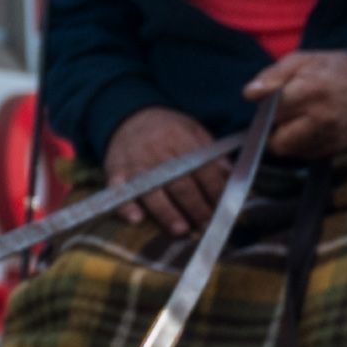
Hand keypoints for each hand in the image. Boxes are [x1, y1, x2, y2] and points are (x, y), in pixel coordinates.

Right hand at [100, 106, 230, 237]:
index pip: (202, 168)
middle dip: (195, 205)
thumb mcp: (194, 132)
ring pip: (151, 191)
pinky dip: (125, 206)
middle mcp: (156, 151)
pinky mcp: (115, 173)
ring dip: (166, 212)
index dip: (214, 189)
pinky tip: (136, 219)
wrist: (129, 117)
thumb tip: (232, 179)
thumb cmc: (167, 131)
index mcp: (180, 138)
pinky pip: (119, 191)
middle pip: (179, 182)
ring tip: (180, 229)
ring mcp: (134, 163)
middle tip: (206, 224)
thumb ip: (214, 155)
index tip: (225, 208)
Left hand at [240, 47, 346, 162]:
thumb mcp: (300, 60)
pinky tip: (309, 128)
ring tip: (297, 120)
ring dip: (287, 139)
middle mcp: (324, 117)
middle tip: (281, 116)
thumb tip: (250, 93)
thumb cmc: (329, 70)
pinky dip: (302, 144)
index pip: (273, 112)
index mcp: (312, 91)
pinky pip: (307, 154)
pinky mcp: (338, 147)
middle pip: (279, 141)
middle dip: (274, 130)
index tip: (267, 104)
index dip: (265, 109)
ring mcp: (332, 135)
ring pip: (291, 150)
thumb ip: (272, 76)